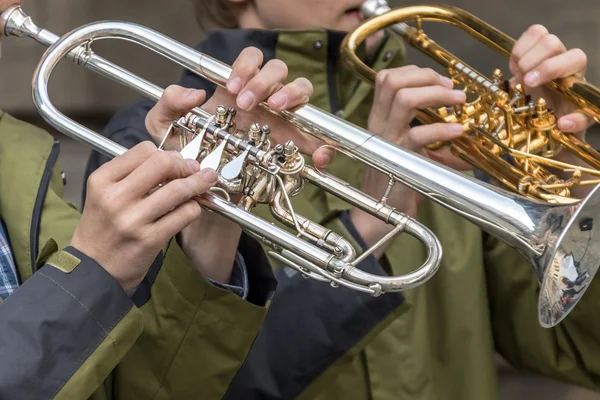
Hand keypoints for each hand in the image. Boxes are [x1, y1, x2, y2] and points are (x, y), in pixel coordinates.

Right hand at [70, 142, 216, 292]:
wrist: (92, 269)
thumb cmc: (103, 229)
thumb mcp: (103, 194)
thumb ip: (132, 175)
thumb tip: (174, 161)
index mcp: (103, 180)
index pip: (144, 150)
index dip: (167, 153)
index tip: (176, 162)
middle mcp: (116, 197)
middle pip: (163, 163)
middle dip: (185, 165)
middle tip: (194, 170)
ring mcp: (133, 219)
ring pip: (179, 189)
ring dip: (198, 184)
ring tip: (204, 183)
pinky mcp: (150, 239)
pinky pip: (185, 214)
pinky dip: (194, 207)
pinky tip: (191, 209)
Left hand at [145, 48, 323, 282]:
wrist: (199, 193)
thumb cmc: (184, 156)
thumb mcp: (165, 128)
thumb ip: (168, 103)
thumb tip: (196, 93)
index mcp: (236, 91)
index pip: (252, 60)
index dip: (247, 66)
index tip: (233, 90)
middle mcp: (262, 102)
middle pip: (279, 70)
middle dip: (265, 80)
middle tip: (246, 104)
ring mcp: (280, 123)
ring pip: (302, 91)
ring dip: (292, 94)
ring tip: (275, 110)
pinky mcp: (291, 149)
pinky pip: (317, 141)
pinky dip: (324, 145)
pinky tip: (319, 153)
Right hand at [350, 66, 467, 255]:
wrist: (382, 214)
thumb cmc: (398, 183)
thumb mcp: (416, 156)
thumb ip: (438, 145)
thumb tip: (468, 139)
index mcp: (379, 119)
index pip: (387, 78)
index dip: (415, 72)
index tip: (440, 81)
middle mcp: (379, 125)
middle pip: (392, 80)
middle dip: (425, 76)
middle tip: (451, 87)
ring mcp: (386, 140)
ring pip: (403, 98)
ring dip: (436, 93)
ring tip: (459, 100)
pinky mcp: (397, 157)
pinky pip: (418, 134)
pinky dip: (442, 129)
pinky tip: (458, 130)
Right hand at [510, 25, 592, 135]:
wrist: (546, 110)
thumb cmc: (561, 115)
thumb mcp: (573, 124)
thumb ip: (576, 124)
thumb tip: (564, 123)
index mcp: (576, 74)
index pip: (574, 57)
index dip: (549, 68)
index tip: (529, 84)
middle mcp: (564, 57)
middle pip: (551, 42)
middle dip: (530, 62)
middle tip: (522, 81)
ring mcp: (549, 49)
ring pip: (539, 33)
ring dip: (522, 55)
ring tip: (518, 74)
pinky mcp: (535, 45)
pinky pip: (528, 35)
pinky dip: (516, 50)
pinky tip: (515, 67)